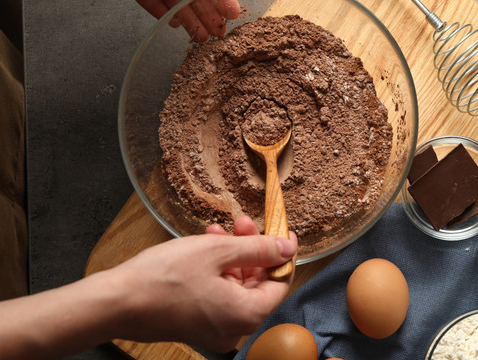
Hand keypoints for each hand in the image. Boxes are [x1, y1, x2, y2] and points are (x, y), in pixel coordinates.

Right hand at [0, 216, 295, 357]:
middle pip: (258, 284)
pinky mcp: (197, 326)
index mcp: (247, 315)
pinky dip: (216, 271)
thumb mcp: (218, 252)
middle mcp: (235, 329)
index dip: (282, 254)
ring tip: (218, 230)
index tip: (282, 232)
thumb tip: (287, 248)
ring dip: (231, 256)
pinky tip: (205, 246)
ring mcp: (215, 330)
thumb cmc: (164, 278)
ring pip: (236, 286)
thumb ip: (259, 249)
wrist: (116, 302)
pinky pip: (218, 295)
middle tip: (242, 222)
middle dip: (251, 250)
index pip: (281, 283)